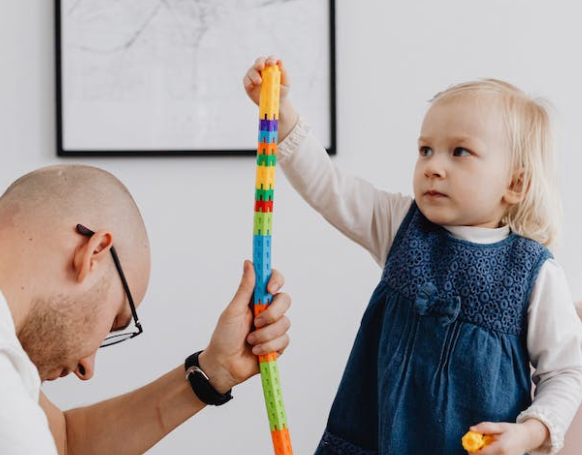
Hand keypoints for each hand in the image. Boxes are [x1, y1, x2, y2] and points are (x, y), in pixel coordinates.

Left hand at [198, 260, 290, 393]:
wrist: (224, 365)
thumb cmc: (224, 337)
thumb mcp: (233, 310)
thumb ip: (245, 287)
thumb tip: (249, 262)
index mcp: (256, 298)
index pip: (273, 280)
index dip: (276, 280)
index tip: (269, 289)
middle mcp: (267, 310)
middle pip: (285, 300)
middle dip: (272, 313)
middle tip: (256, 322)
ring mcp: (274, 327)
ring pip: (285, 323)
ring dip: (265, 334)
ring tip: (251, 341)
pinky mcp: (278, 344)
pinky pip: (284, 340)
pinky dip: (268, 346)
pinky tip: (256, 350)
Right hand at [243, 55, 298, 140]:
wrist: (274, 103)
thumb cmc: (281, 92)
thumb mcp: (286, 84)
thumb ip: (284, 73)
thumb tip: (280, 62)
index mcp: (272, 67)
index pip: (271, 59)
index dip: (271, 59)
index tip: (271, 64)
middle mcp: (262, 69)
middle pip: (259, 61)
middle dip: (259, 63)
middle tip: (261, 67)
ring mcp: (254, 75)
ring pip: (252, 70)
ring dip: (254, 75)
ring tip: (259, 82)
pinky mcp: (248, 83)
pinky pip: (246, 80)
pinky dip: (248, 81)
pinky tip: (251, 85)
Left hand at [469, 419, 548, 454]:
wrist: (527, 438)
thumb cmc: (512, 431)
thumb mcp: (499, 426)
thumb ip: (485, 427)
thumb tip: (471, 429)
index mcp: (501, 448)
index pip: (481, 454)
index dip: (473, 451)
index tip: (469, 447)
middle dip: (478, 454)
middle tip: (477, 447)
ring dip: (484, 454)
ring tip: (486, 447)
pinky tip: (492, 450)